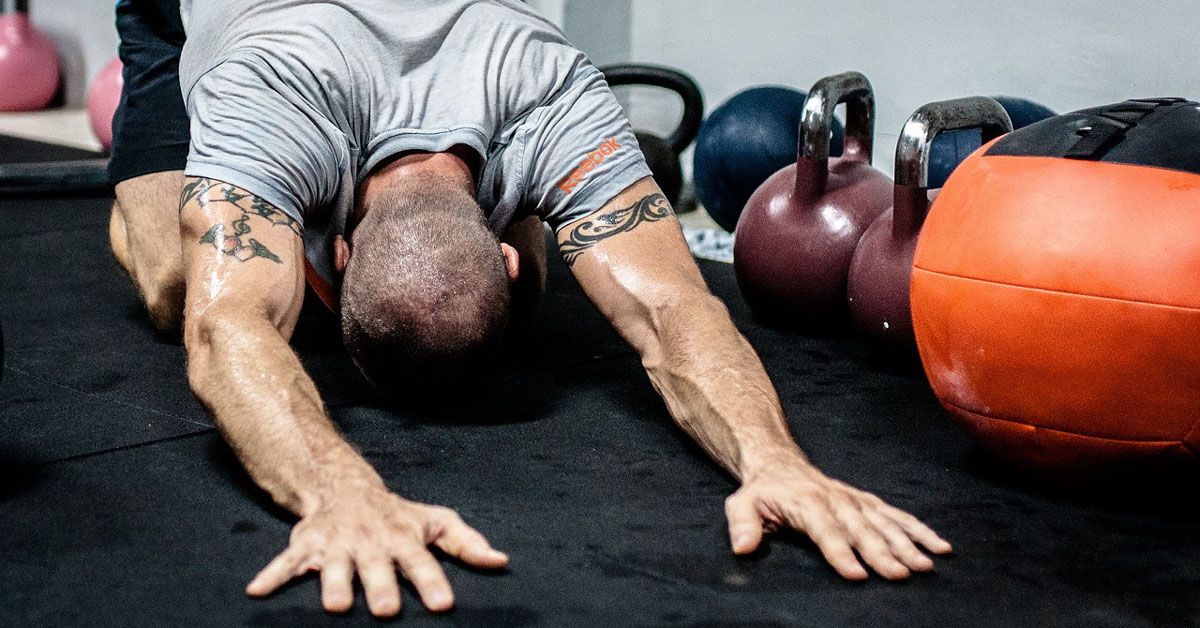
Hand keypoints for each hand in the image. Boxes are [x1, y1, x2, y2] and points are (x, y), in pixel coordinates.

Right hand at [246, 486, 507, 617]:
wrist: (345, 487)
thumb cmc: (398, 516)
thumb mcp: (435, 523)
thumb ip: (467, 543)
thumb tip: (501, 561)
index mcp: (403, 539)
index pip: (422, 563)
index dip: (432, 583)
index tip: (443, 604)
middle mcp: (370, 542)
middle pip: (377, 568)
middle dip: (381, 587)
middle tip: (387, 610)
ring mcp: (336, 544)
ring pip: (334, 567)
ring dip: (333, 584)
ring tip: (335, 606)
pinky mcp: (306, 546)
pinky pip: (285, 562)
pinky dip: (270, 575)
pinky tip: (256, 592)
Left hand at [724, 459, 951, 580]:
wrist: (778, 463)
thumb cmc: (761, 492)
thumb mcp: (741, 504)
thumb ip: (742, 525)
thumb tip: (742, 548)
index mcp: (807, 503)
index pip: (826, 531)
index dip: (840, 553)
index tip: (857, 574)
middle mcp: (837, 500)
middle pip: (862, 530)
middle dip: (883, 553)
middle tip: (902, 575)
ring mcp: (855, 500)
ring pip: (885, 523)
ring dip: (907, 544)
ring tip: (927, 565)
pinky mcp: (868, 502)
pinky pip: (897, 516)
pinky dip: (919, 530)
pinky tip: (940, 546)